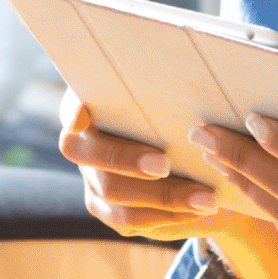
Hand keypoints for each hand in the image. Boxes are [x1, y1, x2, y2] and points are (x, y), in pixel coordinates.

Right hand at [57, 89, 277, 278]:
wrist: (193, 156)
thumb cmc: (182, 110)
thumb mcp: (177, 93)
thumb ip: (172, 82)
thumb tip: (197, 58)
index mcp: (89, 103)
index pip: (72, 105)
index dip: (76, 111)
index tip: (88, 113)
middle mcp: (82, 142)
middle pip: (87, 155)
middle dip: (126, 159)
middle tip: (165, 163)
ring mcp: (90, 178)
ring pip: (111, 195)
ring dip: (160, 197)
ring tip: (205, 197)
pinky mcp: (107, 207)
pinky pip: (127, 220)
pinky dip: (164, 217)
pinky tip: (196, 210)